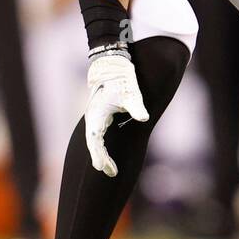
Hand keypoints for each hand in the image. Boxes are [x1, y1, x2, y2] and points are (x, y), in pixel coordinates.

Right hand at [85, 47, 148, 176]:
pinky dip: (103, 149)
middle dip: (101, 159)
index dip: (98, 154)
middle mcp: (93, 118)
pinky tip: (109, 159)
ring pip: (95, 142)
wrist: (112, 65)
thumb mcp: (129, 91)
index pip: (94, 138)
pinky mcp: (101, 118)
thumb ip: (136, 105)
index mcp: (97, 114)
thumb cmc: (121, 79)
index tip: (102, 167)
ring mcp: (96, 118)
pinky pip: (99, 138)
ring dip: (102, 156)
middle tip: (112, 173)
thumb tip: (144, 118)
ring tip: (112, 171)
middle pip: (94, 144)